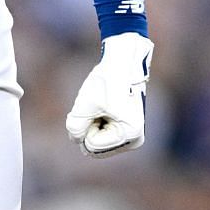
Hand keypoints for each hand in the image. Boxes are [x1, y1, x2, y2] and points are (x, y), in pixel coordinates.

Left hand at [66, 32, 150, 157]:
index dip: (87, 125)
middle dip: (90, 126)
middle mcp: (134, 140)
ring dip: (93, 123)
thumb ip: (75, 129)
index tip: (100, 106)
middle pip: (94, 147)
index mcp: (130, 134)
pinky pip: (102, 136)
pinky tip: (108, 106)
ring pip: (96, 142)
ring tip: (105, 105)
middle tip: (101, 105)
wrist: (124, 62)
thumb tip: (78, 139)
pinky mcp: (127, 132)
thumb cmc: (107, 81)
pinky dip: (98, 122)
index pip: (91, 145)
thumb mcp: (84, 105)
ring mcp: (132, 137)